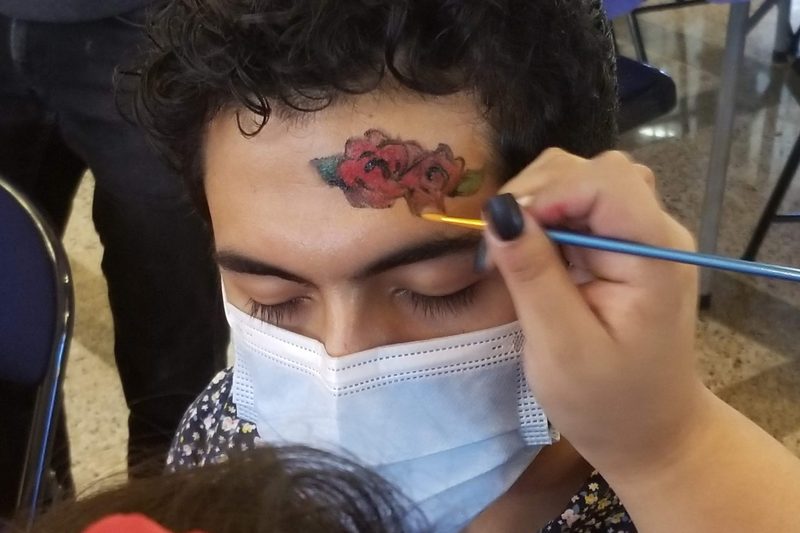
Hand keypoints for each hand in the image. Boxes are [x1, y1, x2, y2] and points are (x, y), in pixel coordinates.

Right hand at [484, 148, 705, 480]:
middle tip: (500, 247)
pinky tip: (530, 254)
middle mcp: (655, 232)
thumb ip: (532, 274)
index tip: (504, 236)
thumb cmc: (607, 402)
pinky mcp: (622, 246)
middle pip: (592, 171)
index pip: (606, 182)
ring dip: (539, 203)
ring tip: (513, 249)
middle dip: (537, 195)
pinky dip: (545, 219)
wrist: (649, 431)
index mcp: (654, 256)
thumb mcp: (560, 346)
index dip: (548, 195)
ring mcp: (641, 236)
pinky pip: (580, 208)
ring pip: (583, 181)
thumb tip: (498, 210)